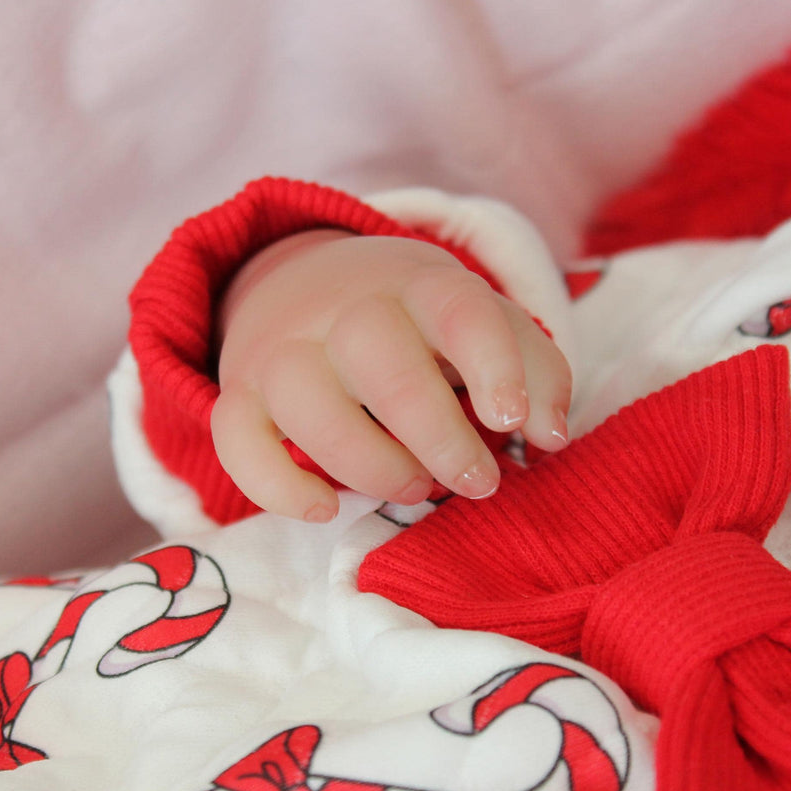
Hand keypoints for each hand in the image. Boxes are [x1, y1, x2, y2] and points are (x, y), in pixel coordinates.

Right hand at [211, 230, 571, 521]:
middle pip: (387, 369)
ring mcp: (284, 351)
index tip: (509, 422)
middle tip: (476, 482)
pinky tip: (325, 507)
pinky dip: (280, 487)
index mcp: (420, 286)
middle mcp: (346, 310)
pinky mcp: (241, 395)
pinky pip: (239, 444)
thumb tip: (552, 437)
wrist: (303, 283)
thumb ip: (535, 373)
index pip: (460, 311)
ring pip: (314, 412)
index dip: (493, 366)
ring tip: (414, 486)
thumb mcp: (482, 325)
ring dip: (373, 469)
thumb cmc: (416, 323)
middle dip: (440, 440)